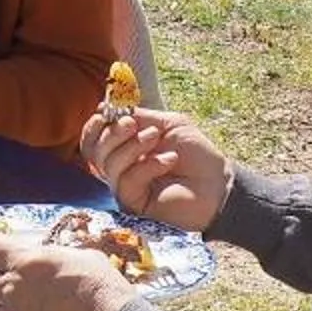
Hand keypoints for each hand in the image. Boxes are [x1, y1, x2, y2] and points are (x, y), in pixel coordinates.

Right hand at [79, 107, 232, 233]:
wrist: (218, 183)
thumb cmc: (197, 154)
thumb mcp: (166, 124)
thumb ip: (137, 117)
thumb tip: (104, 107)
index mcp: (125, 148)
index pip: (93, 139)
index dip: (95, 125)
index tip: (107, 111)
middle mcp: (120, 167)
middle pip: (94, 151)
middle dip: (112, 133)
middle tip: (133, 124)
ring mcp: (125, 186)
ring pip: (109, 164)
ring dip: (132, 146)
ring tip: (156, 137)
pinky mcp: (133, 203)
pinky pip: (127, 180)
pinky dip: (148, 165)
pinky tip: (169, 160)